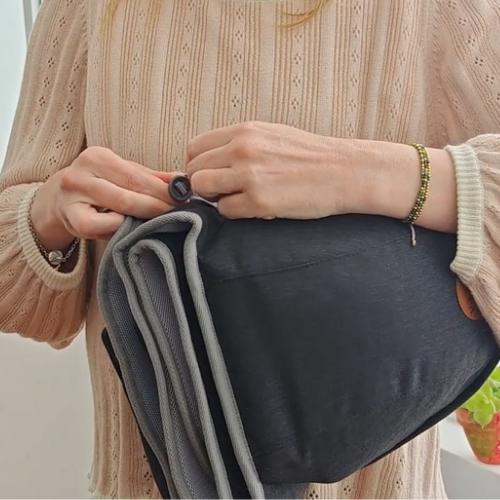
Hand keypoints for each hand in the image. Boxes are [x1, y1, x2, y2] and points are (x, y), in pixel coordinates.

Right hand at [31, 147, 176, 248]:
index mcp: (96, 157)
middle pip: (129, 193)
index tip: (183, 198)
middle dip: (157, 205)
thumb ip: (150, 177)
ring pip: (117, 209)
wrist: (60, 201)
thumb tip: (181, 180)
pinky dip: (117, 227)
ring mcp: (72, 197)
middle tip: (178, 213)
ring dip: (143, 217)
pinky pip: (99, 226)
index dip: (162, 190)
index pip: (136, 176)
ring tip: (161, 221)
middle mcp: (80, 173)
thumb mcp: (122, 175)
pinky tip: (128, 228)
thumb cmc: (99, 185)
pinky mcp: (70, 219)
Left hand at [186, 121, 355, 219]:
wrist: (344, 172)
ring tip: (236, 199)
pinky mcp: (259, 202)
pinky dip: (234, 213)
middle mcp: (243, 149)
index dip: (197, 164)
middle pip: (194, 170)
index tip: (209, 174)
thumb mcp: (271, 135)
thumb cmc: (310, 156)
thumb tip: (209, 161)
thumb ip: (238, 144)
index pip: (195, 147)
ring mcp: (250, 176)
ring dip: (214, 198)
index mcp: (245, 131)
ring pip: (202, 189)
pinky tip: (254, 208)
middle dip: (203, 184)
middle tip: (223, 191)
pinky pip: (224, 211)